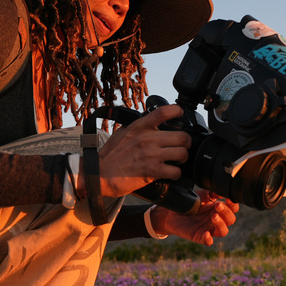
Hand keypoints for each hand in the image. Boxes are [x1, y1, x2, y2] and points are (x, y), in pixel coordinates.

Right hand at [77, 104, 191, 198]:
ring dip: (182, 157)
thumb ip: (137, 126)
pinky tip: (171, 173)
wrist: (100, 174)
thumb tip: (148, 121)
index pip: (163, 112)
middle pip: (181, 136)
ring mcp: (151, 155)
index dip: (176, 111)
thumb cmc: (110, 155)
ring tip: (177, 159)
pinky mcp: (153, 172)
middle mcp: (147, 139)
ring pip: (182, 153)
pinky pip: (175, 171)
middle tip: (183, 145)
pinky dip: (176, 173)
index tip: (180, 113)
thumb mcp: (122, 132)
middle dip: (186, 142)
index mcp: (139, 127)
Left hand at [149, 191, 238, 245]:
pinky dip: (209, 239)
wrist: (171, 211)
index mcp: (218, 209)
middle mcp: (216, 220)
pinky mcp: (200, 237)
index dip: (233, 205)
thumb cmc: (188, 203)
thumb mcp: (201, 195)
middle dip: (226, 212)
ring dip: (221, 224)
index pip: (232, 209)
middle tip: (217, 205)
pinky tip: (206, 233)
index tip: (228, 199)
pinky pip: (208, 241)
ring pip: (223, 231)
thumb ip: (212, 193)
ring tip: (213, 216)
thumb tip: (223, 190)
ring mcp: (209, 229)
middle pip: (230, 220)